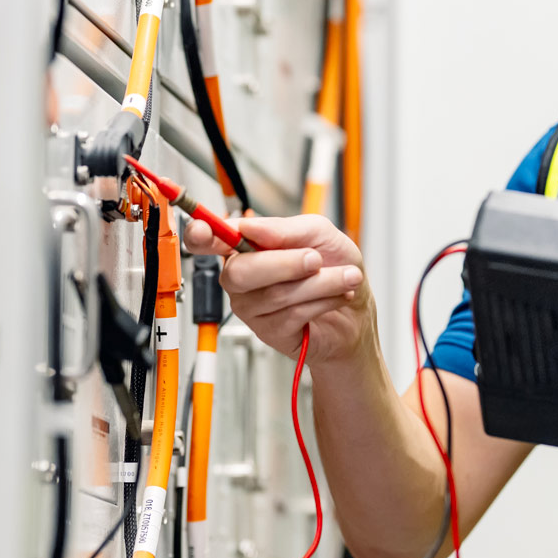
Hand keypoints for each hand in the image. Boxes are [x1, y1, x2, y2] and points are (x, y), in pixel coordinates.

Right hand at [185, 214, 373, 365]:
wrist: (357, 308)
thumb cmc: (334, 266)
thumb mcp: (318, 233)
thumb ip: (284, 228)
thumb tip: (250, 226)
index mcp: (247, 246)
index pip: (208, 240)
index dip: (199, 236)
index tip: (203, 231)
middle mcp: (242, 277)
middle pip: (240, 271)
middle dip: (286, 263)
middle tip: (316, 259)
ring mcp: (251, 306)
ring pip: (274, 293)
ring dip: (320, 282)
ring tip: (344, 277)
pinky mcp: (269, 331)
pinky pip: (291, 314)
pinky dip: (323, 301)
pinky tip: (336, 296)